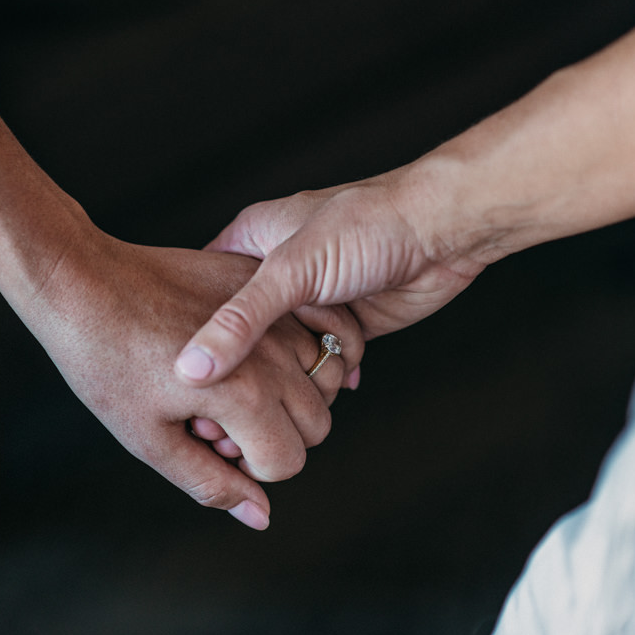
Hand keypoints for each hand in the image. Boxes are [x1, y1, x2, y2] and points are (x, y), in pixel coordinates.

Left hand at [25, 233, 361, 529]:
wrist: (81, 284)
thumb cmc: (104, 363)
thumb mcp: (149, 439)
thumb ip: (211, 482)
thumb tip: (261, 515)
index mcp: (244, 396)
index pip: (288, 461)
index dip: (250, 467)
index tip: (208, 442)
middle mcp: (272, 353)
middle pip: (316, 423)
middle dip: (277, 434)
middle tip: (216, 416)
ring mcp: (269, 311)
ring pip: (321, 375)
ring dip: (287, 391)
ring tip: (227, 381)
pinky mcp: (258, 281)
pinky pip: (303, 328)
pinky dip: (286, 349)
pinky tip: (238, 348)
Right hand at [174, 170, 486, 385]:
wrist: (446, 231)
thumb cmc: (370, 225)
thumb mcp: (292, 271)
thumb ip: (240, 322)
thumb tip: (192, 368)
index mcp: (249, 241)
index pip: (200, 297)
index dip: (192, 339)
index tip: (188, 384)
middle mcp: (275, 272)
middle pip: (243, 335)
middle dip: (248, 372)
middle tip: (242, 409)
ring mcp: (311, 301)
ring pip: (284, 355)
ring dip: (297, 376)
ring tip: (302, 392)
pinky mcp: (344, 323)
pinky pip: (322, 361)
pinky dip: (331, 375)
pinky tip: (339, 383)